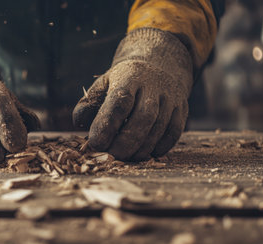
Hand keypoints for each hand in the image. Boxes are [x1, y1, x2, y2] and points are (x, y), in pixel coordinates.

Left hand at [73, 28, 192, 160]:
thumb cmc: (124, 81)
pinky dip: (161, 147)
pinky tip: (147, 154)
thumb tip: (79, 123)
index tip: (95, 143)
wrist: (160, 65)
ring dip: (142, 148)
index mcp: (130, 77)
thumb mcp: (104, 83)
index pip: (120, 101)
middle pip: (143, 117)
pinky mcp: (182, 108)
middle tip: (112, 156)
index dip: (107, 124)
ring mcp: (171, 97)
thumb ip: (89, 102)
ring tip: (126, 158)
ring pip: (159, 127)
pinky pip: (174, 132)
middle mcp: (154, 85)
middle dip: (126, 141)